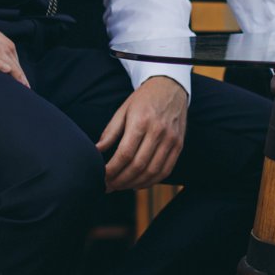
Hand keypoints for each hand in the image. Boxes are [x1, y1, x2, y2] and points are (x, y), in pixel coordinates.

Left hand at [96, 76, 188, 190]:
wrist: (170, 87)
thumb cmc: (143, 99)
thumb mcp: (123, 111)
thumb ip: (110, 133)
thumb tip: (95, 152)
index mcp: (141, 122)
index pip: (124, 154)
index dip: (111, 170)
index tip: (101, 178)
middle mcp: (158, 132)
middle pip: (138, 166)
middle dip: (120, 180)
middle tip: (108, 186)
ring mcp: (171, 139)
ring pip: (152, 171)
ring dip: (134, 183)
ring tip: (120, 186)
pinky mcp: (179, 145)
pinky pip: (166, 170)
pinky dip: (151, 181)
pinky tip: (138, 183)